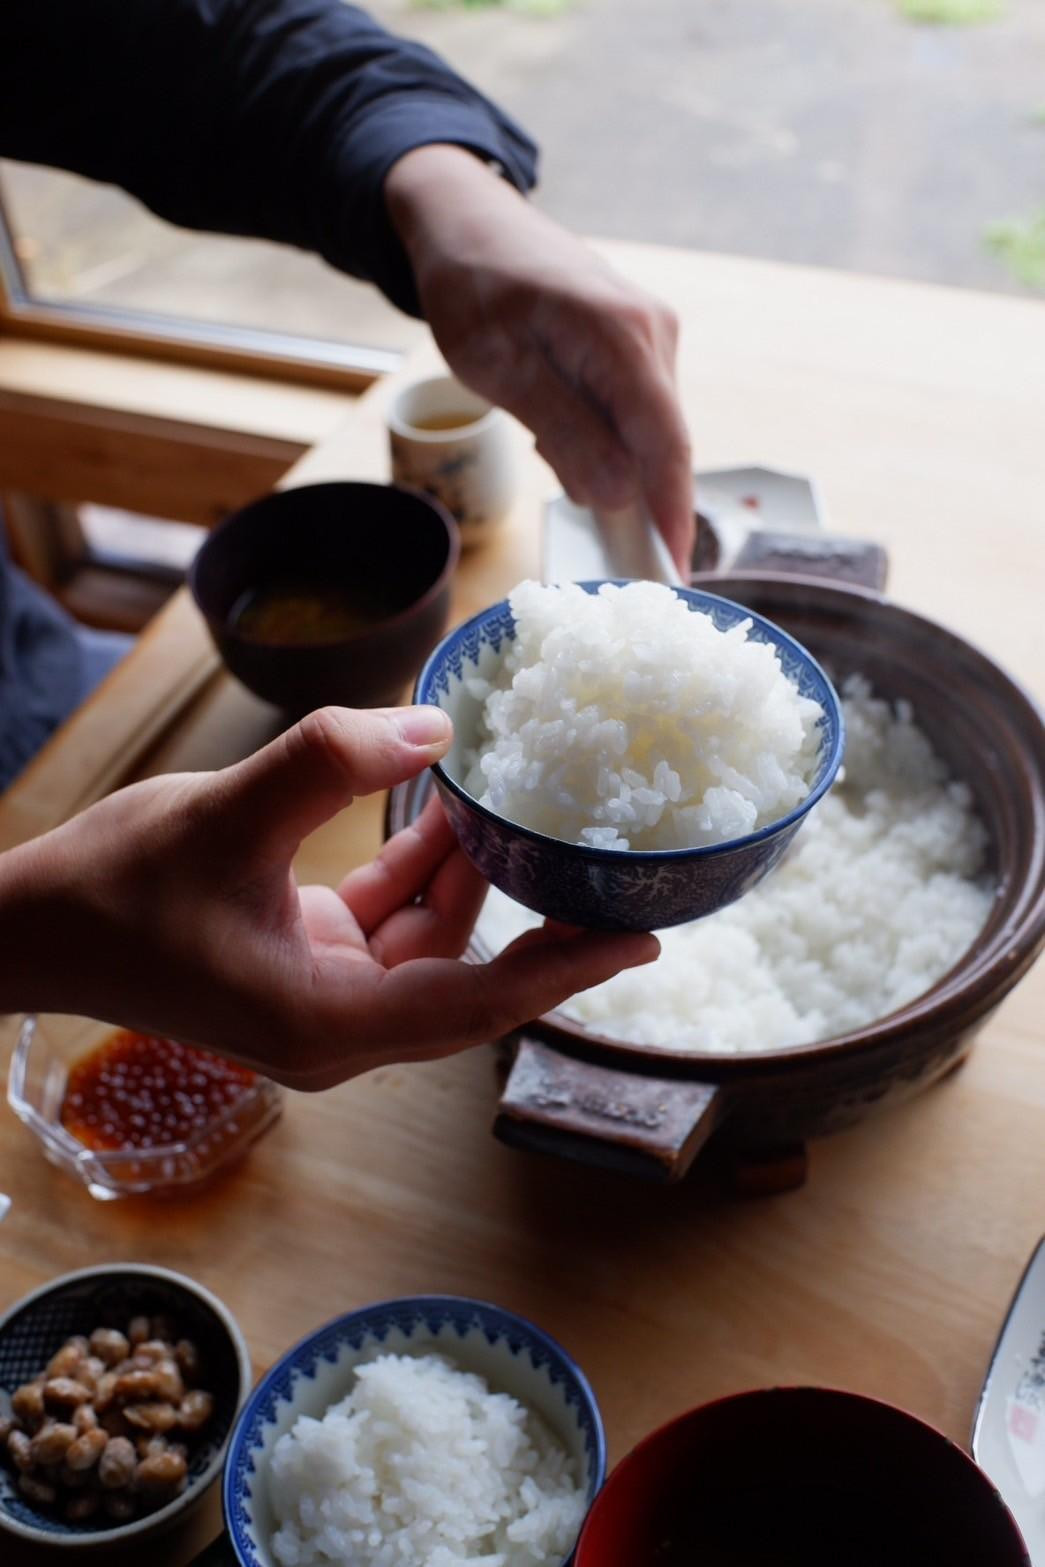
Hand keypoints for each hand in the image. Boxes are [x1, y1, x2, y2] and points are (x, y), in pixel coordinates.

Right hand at [0, 706, 657, 1088]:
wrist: (35, 929)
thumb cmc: (114, 891)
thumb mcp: (224, 815)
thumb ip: (329, 764)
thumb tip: (432, 728)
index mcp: (329, 1022)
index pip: (479, 1002)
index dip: (567, 971)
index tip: (644, 939)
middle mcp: (339, 1027)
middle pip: (472, 979)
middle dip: (541, 925)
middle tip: (617, 872)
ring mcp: (323, 997)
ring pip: (432, 942)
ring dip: (472, 876)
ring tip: (523, 806)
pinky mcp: (306, 963)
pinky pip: (389, 921)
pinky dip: (418, 869)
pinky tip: (444, 807)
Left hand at [385, 144, 693, 571]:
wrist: (468, 221)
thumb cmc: (474, 289)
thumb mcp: (500, 371)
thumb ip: (564, 433)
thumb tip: (619, 497)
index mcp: (622, 336)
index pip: (665, 446)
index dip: (672, 515)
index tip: (674, 573)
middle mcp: (654, 333)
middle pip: (662, 443)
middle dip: (640, 501)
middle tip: (607, 554)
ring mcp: (653, 334)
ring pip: (647, 430)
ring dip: (610, 463)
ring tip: (548, 448)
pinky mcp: (641, 341)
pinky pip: (634, 409)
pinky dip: (603, 437)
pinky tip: (553, 423)